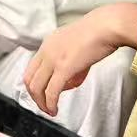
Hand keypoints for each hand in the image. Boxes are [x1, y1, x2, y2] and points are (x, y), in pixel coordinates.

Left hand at [22, 3, 136, 115]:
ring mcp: (53, 59)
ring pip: (37, 88)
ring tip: (50, 111)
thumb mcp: (76, 45)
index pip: (31, 68)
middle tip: (44, 106)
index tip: (41, 94)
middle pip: (29, 79)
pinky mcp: (64, 68)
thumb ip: (69, 61)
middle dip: (35, 97)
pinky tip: (55, 109)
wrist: (107, 25)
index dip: (34, 85)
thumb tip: (69, 79)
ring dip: (41, 103)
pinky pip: (52, 91)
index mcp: (48, 43)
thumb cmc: (98, 32)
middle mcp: (47, 51)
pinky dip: (50, 103)